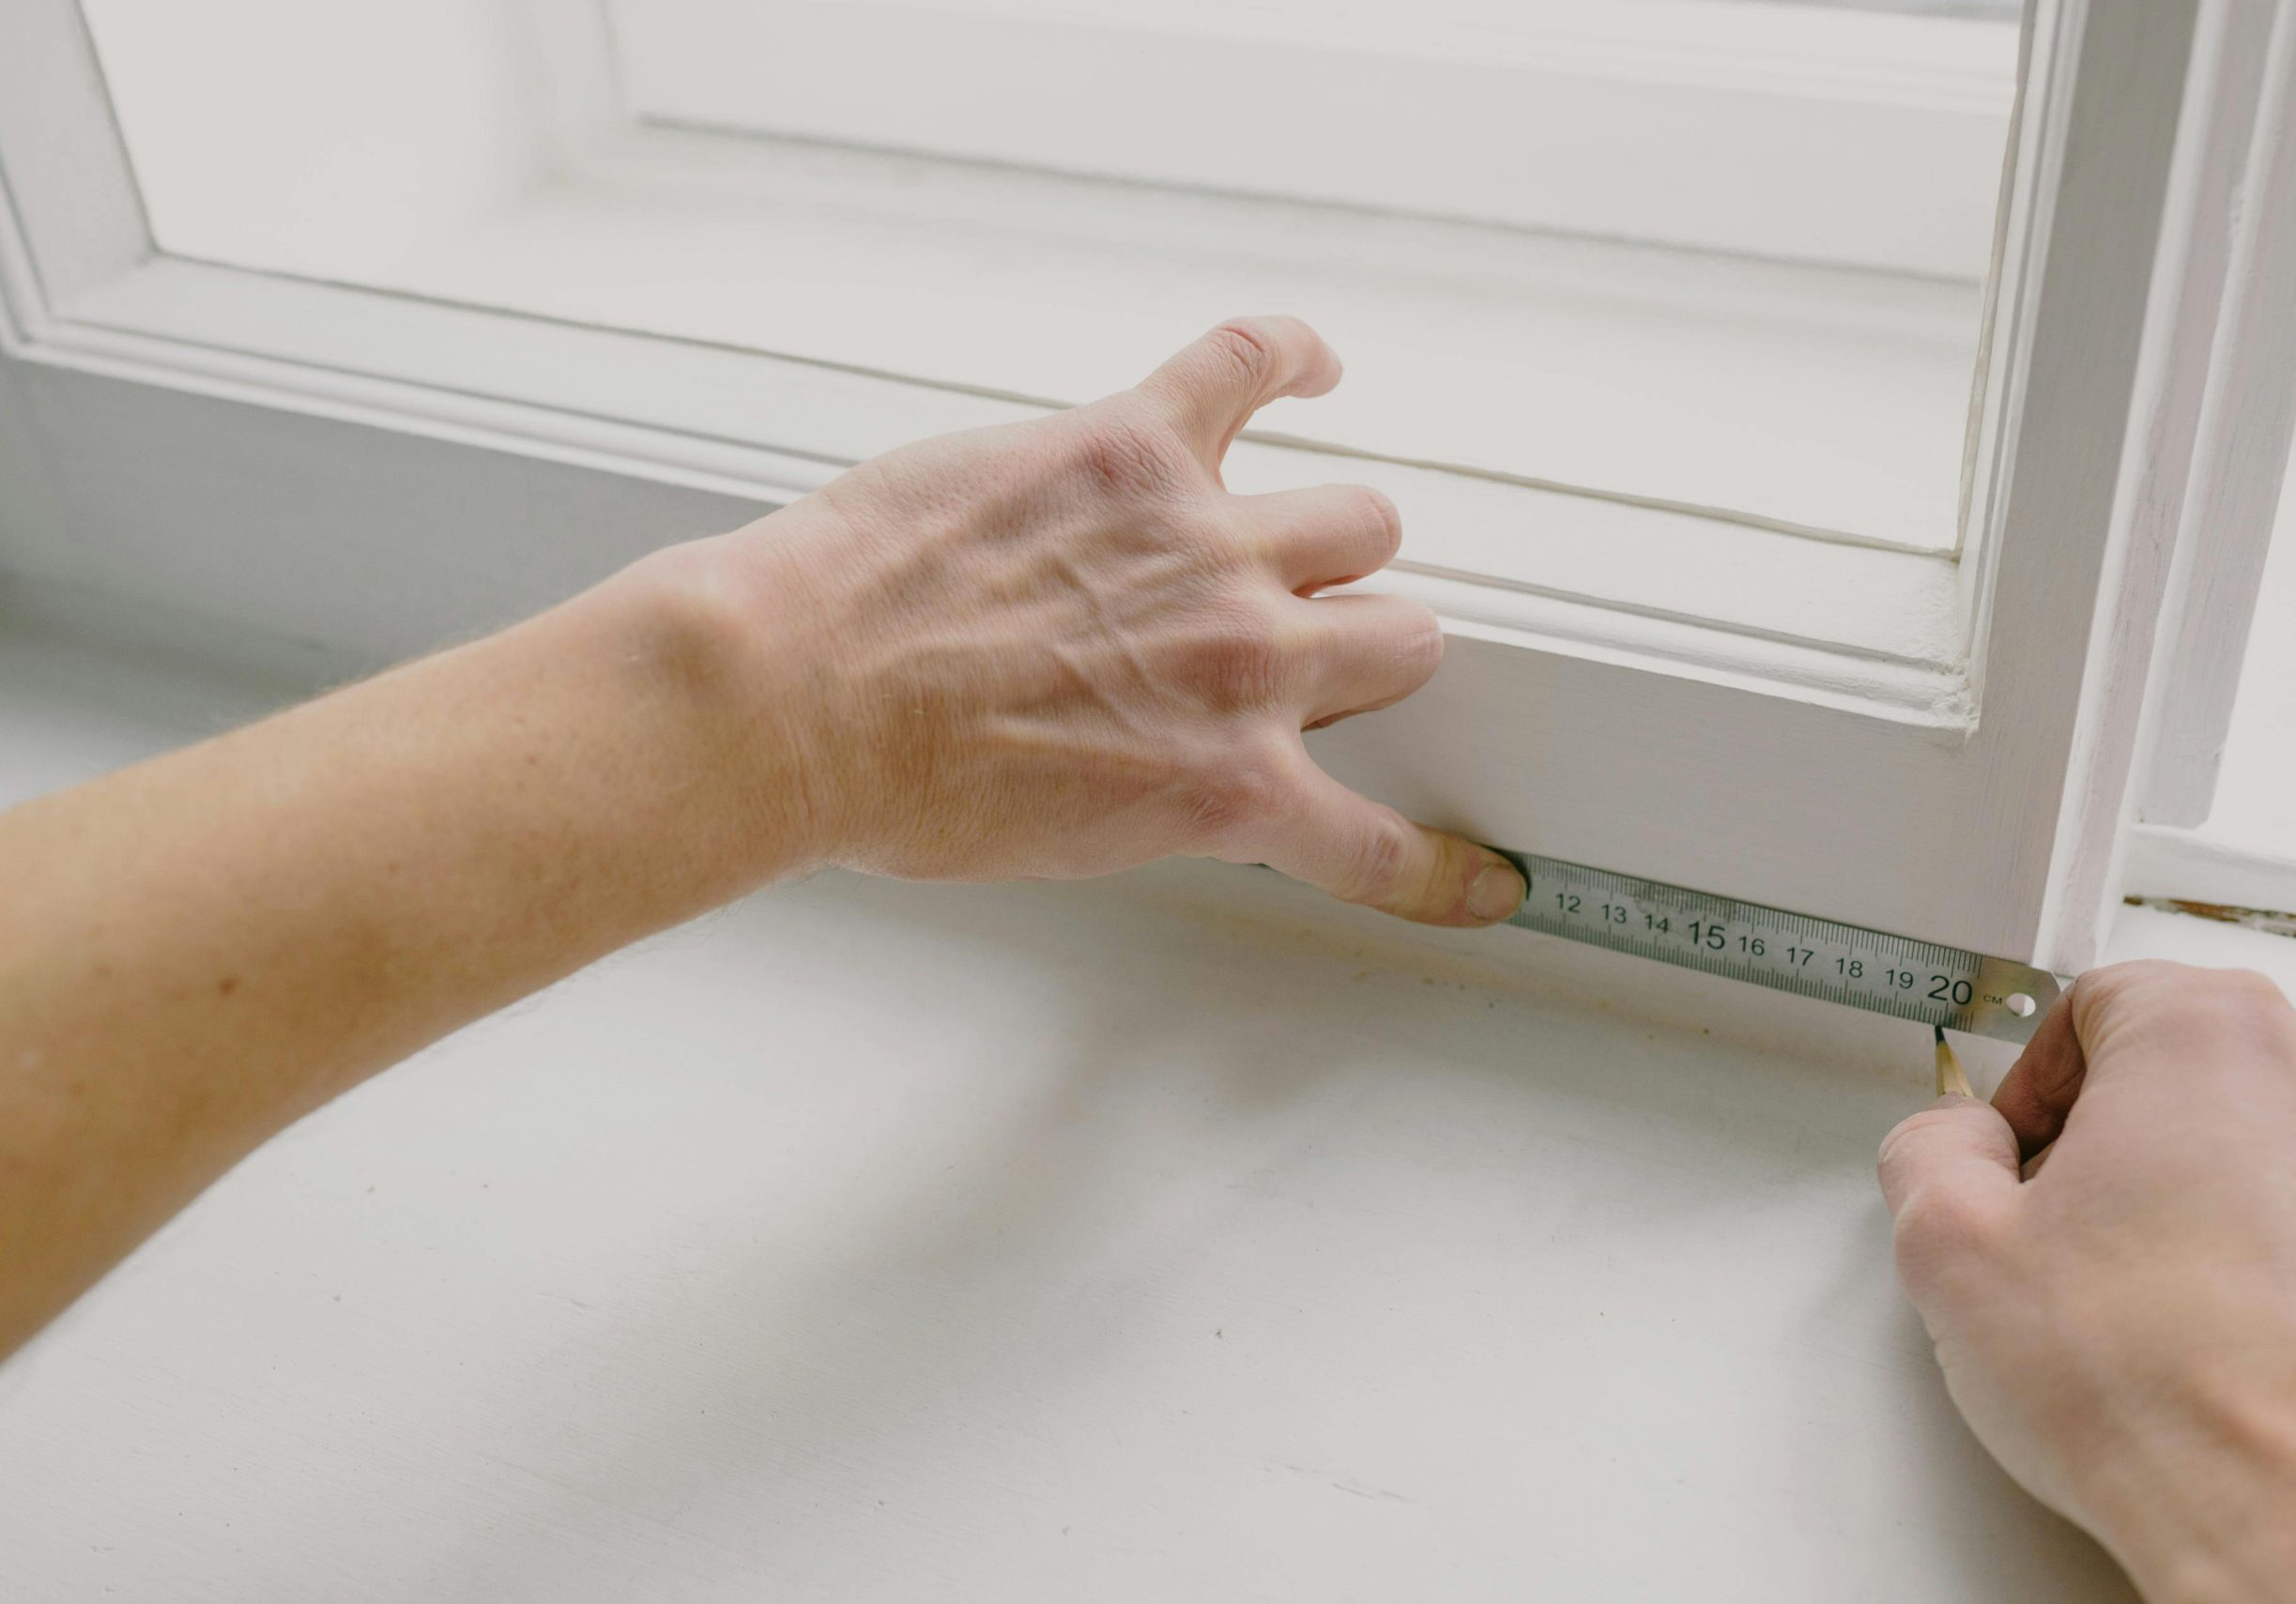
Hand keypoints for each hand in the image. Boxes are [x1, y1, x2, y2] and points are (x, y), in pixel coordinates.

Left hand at [701, 316, 1525, 925]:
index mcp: (1228, 787)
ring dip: (1333, 536)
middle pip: (1402, 638)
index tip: (1481, 877)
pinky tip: (1307, 367)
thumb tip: (1183, 764)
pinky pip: (1251, 363)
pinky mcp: (1133, 445)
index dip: (1442, 868)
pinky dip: (1290, 356)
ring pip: (1361, 516)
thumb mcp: (1065, 842)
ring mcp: (1202, 544)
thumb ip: (1164, 799)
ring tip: (1285, 535)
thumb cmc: (895, 787)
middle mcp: (1247, 663)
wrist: (795, 701)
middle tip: (1307, 649)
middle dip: (1366, 649)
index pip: (1379, 847)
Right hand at [1878, 961, 2295, 1601]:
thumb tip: (1956, 1144)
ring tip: (2158, 1293)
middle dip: (2121, 1133)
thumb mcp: (1948, 1247)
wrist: (2293, 1521)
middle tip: (2073, 1232)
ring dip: (2209, 1186)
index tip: (2018, 1159)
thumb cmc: (2156, 1390)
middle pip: (2188, 1058)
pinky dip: (2288, 1243)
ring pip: (2269, 1131)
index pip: (2094, 1004)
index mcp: (2204, 1031)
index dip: (2034, 1085)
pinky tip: (2236, 1324)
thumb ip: (1928, 1148)